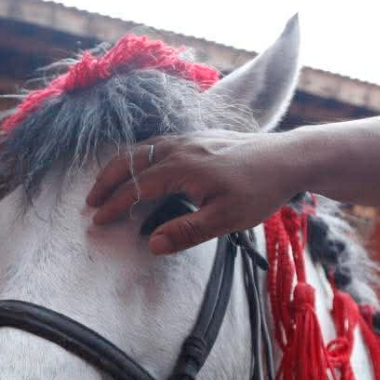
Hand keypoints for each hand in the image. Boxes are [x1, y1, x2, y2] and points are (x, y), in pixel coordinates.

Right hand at [86, 131, 297, 253]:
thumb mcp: (226, 219)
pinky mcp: (197, 137)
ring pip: (141, 149)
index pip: (136, 187)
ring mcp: (188, 138)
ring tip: (106, 186)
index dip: (114, 205)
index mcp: (181, 167)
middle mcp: (179, 147)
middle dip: (106, 182)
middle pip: (130, 162)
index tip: (98, 221)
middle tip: (90, 203)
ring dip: (119, 168)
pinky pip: (156, 143)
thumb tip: (152, 243)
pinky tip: (139, 168)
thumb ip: (187, 231)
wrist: (288, 158)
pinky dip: (137, 157)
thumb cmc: (259, 189)